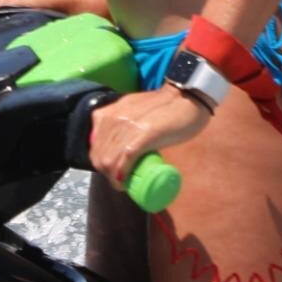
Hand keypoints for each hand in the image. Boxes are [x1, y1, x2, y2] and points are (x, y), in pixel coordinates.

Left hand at [89, 84, 214, 194]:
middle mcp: (113, 118)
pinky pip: (126, 158)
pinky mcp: (144, 133)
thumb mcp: (132, 112)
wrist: (188, 96)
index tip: (111, 172)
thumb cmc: (163, 107)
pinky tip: (125, 182)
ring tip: (123, 184)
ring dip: (114, 178)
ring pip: (109, 160)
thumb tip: (116, 146)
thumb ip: (121, 122)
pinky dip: (123, 174)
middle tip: (120, 181)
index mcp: (108, 113)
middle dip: (106, 174)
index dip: (100, 163)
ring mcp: (128, 125)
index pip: (94, 146)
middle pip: (100, 156)